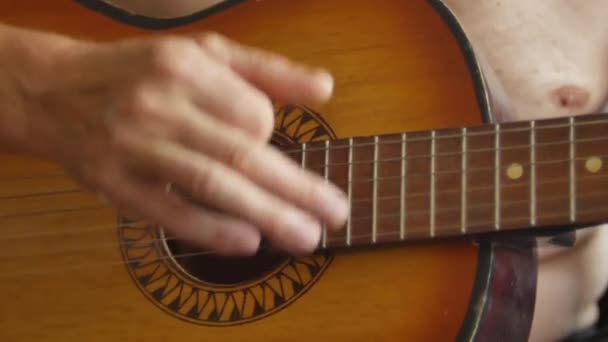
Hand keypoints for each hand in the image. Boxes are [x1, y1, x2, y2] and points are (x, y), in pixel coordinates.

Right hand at [7, 30, 348, 255]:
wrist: (54, 90)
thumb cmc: (141, 72)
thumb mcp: (204, 52)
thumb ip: (267, 69)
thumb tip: (326, 87)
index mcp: (188, 66)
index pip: (254, 115)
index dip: (272, 137)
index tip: (269, 148)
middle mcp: (160, 103)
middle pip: (242, 154)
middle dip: (297, 190)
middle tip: (335, 215)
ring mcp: (134, 145)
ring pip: (211, 184)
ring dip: (265, 215)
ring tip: (305, 237)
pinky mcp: (113, 182)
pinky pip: (169, 211)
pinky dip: (211, 229)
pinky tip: (249, 243)